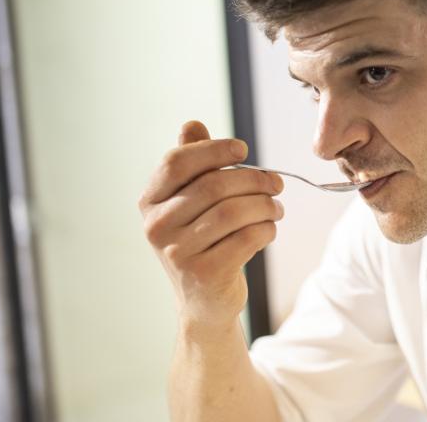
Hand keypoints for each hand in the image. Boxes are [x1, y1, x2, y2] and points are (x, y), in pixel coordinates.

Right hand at [138, 121, 284, 330]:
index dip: (213, 150)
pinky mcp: (204, 274)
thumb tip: (192, 124)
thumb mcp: (191, 203)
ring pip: (233, 212)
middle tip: (277, 183)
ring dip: (265, 205)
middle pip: (212, 186)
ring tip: (277, 207)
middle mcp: (156, 226)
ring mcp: (177, 253)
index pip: (177, 162)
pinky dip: (266, 229)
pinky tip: (269, 229)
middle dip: (254, 179)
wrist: (204, 301)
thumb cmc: (202, 241)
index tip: (243, 150)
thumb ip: (193, 164)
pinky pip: (246, 238)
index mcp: (149, 201)